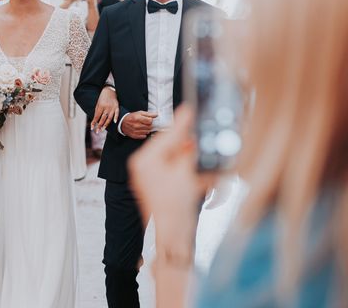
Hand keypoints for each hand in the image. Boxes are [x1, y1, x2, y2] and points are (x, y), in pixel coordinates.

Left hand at [92, 87, 118, 132]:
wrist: (109, 91)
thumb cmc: (102, 98)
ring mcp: (112, 107)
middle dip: (100, 126)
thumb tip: (95, 120)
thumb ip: (97, 112)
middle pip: (103, 118)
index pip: (96, 116)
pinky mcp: (117, 106)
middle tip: (97, 132)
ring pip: (109, 117)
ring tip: (103, 129)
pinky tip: (115, 122)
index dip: (94, 122)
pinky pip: (117, 113)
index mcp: (100, 106)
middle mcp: (106, 107)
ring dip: (106, 124)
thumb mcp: (98, 104)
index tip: (92, 128)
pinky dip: (116, 117)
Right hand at [120, 111, 156, 138]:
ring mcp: (135, 131)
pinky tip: (141, 130)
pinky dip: (144, 133)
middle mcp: (136, 125)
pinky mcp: (135, 136)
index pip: (150, 121)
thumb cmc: (132, 117)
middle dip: (149, 125)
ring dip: (147, 129)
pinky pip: (144, 136)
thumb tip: (156, 115)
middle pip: (149, 127)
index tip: (148, 119)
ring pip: (147, 132)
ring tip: (143, 126)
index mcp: (137, 118)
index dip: (150, 120)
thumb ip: (148, 114)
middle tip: (145, 123)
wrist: (123, 123)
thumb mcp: (140, 113)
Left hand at [128, 106, 211, 242]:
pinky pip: (177, 171)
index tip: (191, 109)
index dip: (183, 123)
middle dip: (190, 145)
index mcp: (145, 160)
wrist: (173, 238)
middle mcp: (143, 167)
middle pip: (172, 147)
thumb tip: (195, 135)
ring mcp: (149, 177)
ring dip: (192, 159)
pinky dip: (190, 171)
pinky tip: (200, 174)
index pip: (168, 136)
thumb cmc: (175, 209)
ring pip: (176, 159)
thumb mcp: (187, 173)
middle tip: (203, 136)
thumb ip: (191, 151)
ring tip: (203, 164)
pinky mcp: (159, 187)